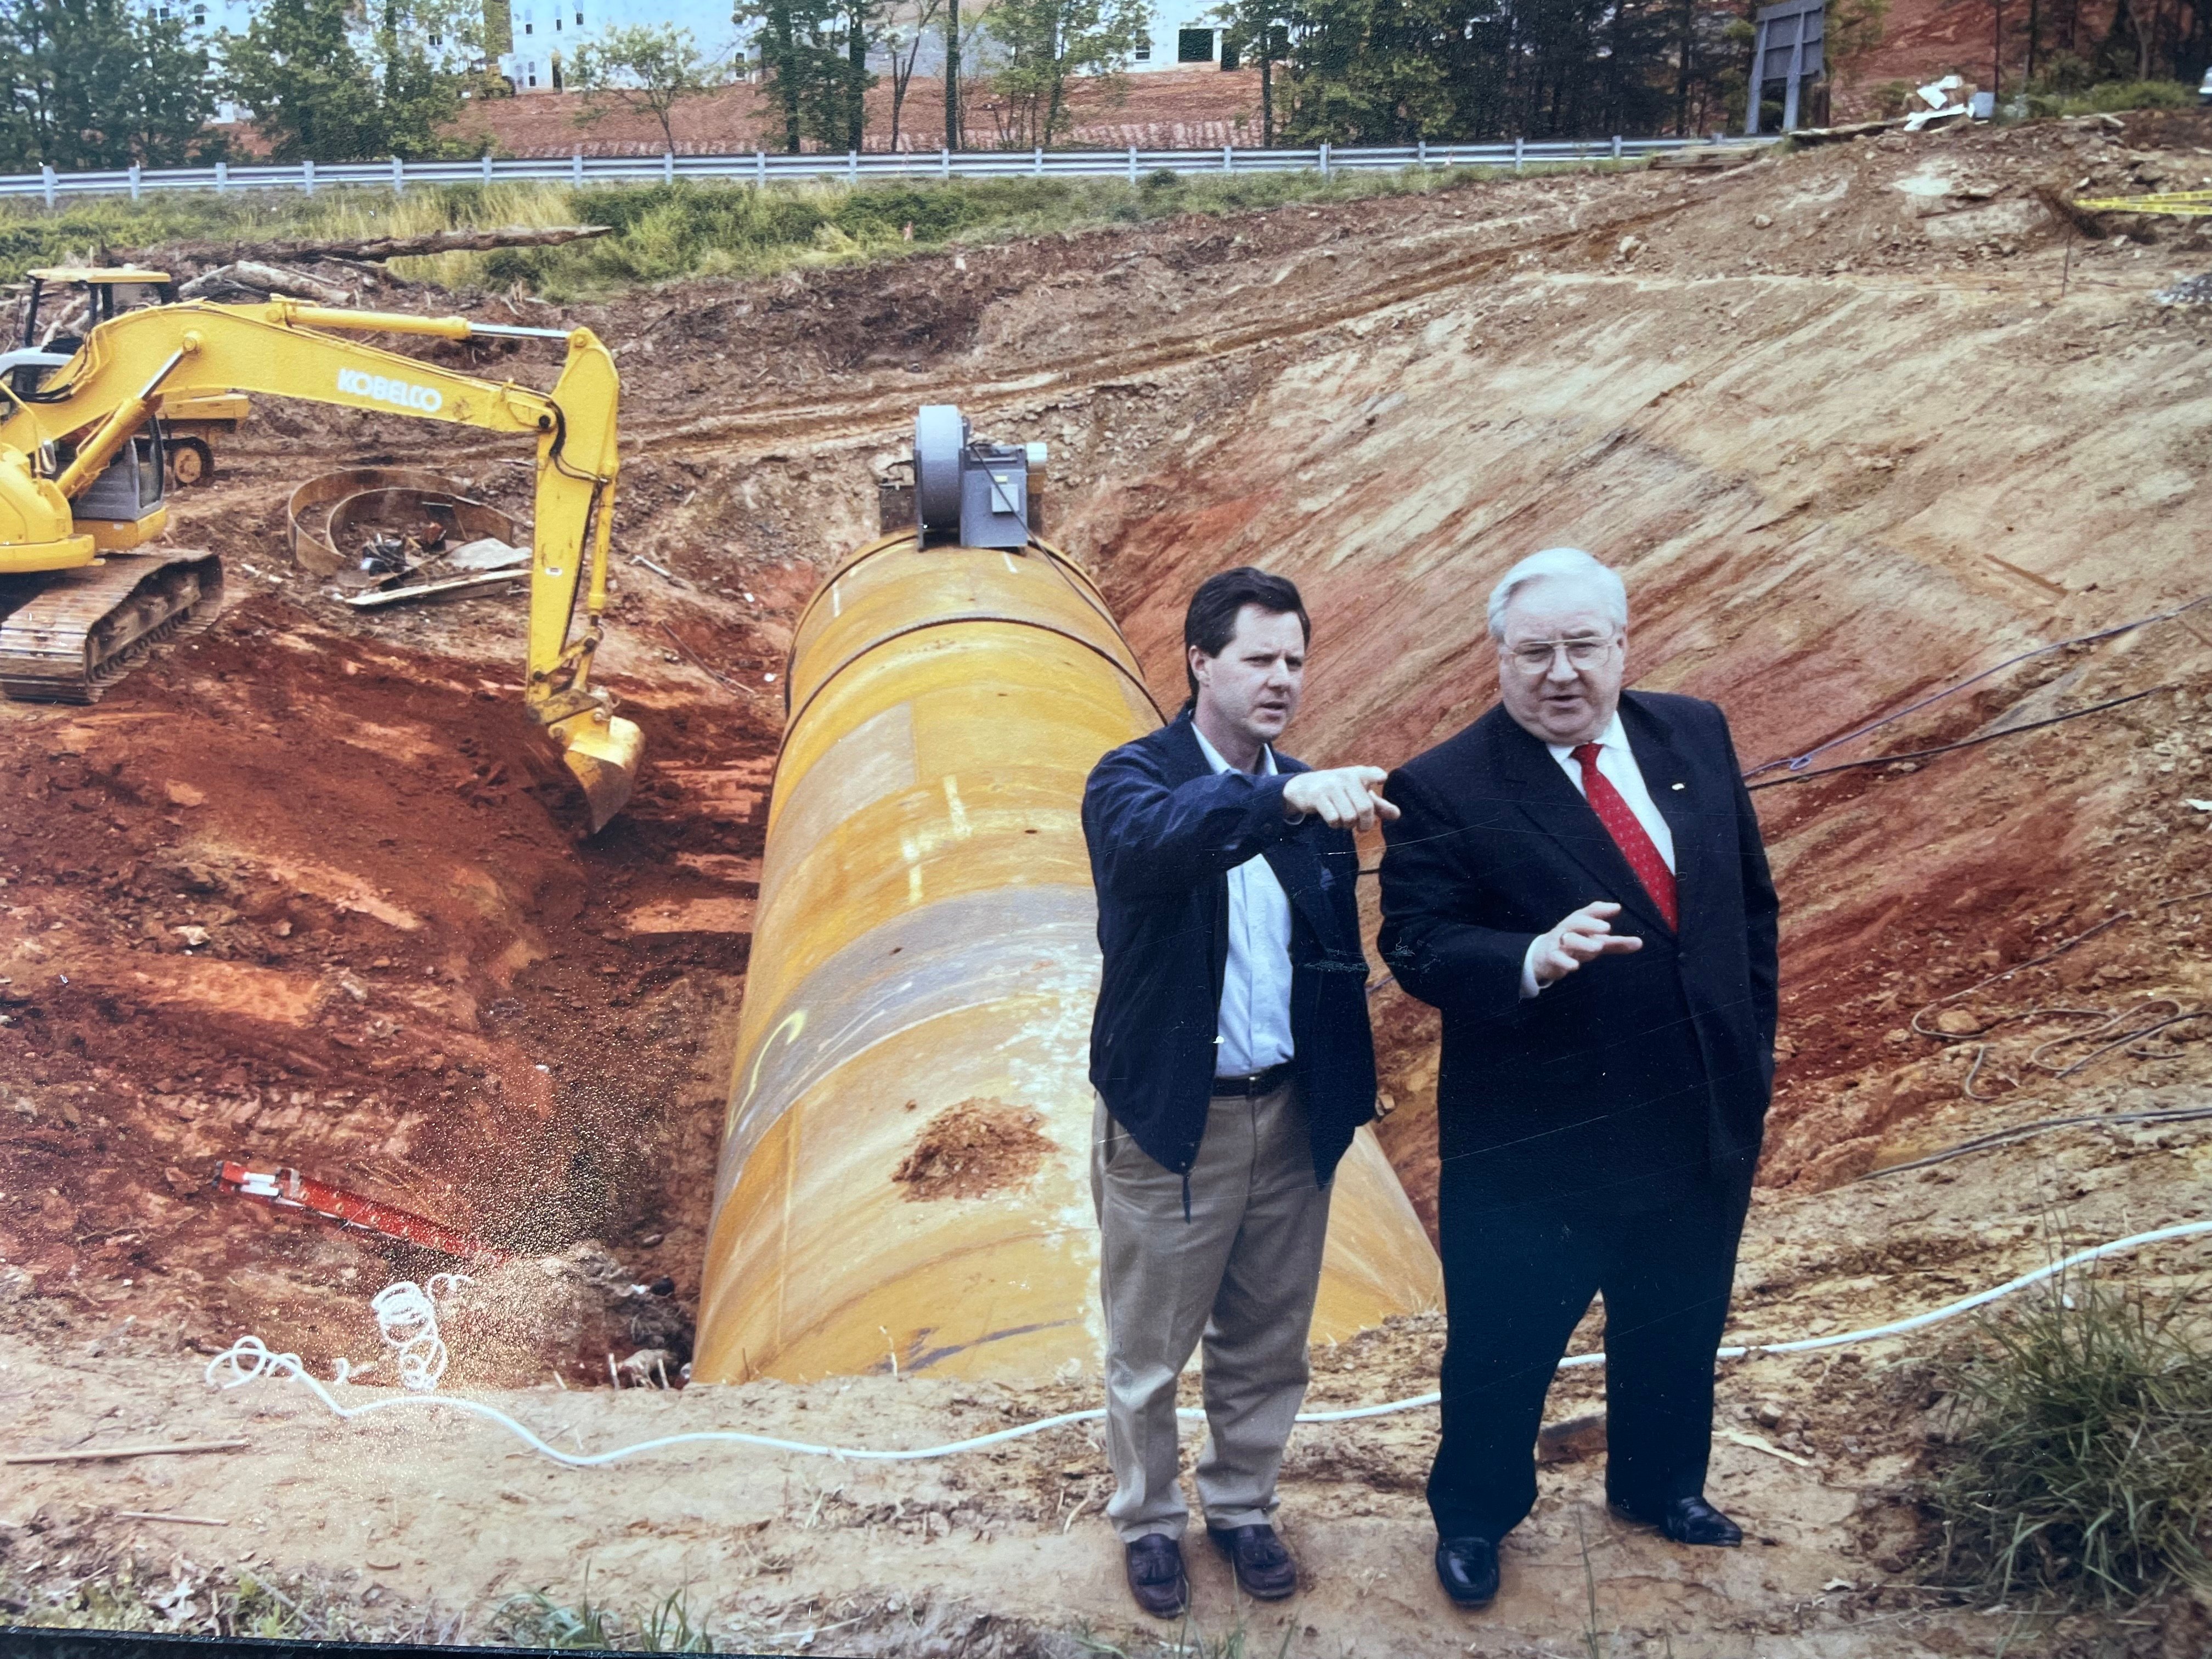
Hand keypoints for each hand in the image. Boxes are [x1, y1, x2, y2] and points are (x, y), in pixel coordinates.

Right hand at [1283, 766, 1400, 831]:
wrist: (1305, 786)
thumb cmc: (1340, 791)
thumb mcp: (1358, 793)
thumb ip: (1378, 805)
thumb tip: (1397, 815)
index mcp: (1359, 774)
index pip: (1370, 772)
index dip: (1376, 776)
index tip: (1382, 779)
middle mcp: (1346, 777)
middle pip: (1364, 808)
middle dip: (1365, 824)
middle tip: (1361, 827)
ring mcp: (1331, 786)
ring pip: (1349, 816)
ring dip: (1348, 825)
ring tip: (1344, 821)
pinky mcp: (1317, 796)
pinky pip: (1333, 818)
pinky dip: (1335, 825)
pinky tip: (1334, 820)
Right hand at [1530, 900, 1642, 984]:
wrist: (1544, 956)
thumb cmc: (1575, 945)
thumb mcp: (1596, 942)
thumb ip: (1616, 943)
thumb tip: (1640, 942)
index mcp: (1580, 921)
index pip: (1590, 911)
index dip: (1602, 909)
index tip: (1617, 908)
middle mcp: (1568, 928)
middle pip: (1577, 922)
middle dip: (1591, 924)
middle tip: (1607, 928)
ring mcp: (1558, 942)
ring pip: (1569, 939)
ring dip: (1582, 943)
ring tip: (1598, 947)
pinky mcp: (1551, 956)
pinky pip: (1556, 957)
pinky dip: (1565, 961)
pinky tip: (1575, 966)